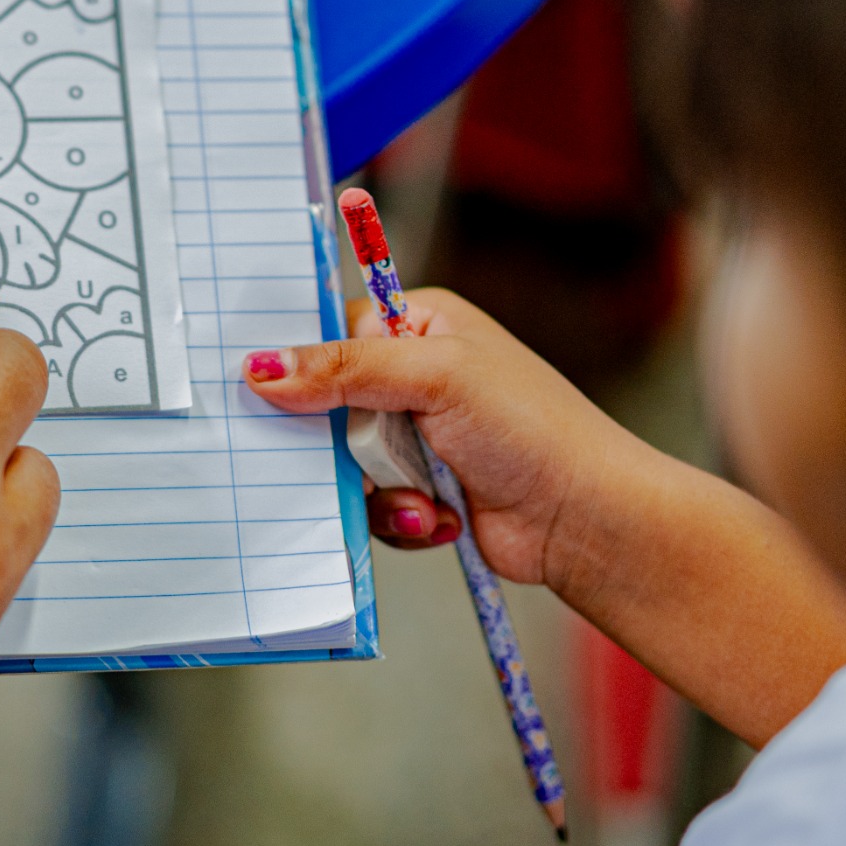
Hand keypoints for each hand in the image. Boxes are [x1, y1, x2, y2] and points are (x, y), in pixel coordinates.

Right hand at [243, 287, 641, 586]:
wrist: (584, 519)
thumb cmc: (529, 427)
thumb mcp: (435, 378)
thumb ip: (346, 369)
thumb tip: (262, 368)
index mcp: (420, 325)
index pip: (334, 332)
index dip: (302, 362)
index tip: (262, 388)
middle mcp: (416, 377)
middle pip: (329, 406)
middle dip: (345, 444)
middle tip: (362, 456)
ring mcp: (418, 438)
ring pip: (347, 465)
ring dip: (383, 490)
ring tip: (426, 498)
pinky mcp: (421, 492)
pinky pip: (373, 507)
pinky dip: (403, 520)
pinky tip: (442, 521)